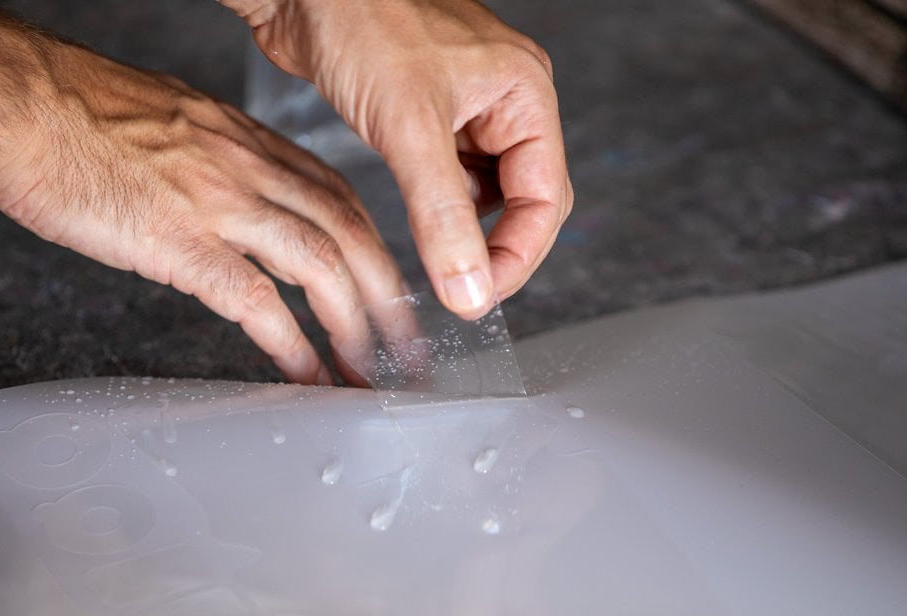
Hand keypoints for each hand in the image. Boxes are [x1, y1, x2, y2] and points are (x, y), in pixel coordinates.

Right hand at [0, 44, 407, 384]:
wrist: (20, 103)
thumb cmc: (78, 115)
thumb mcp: (175, 125)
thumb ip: (218, 165)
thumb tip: (237, 205)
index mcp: (250, 142)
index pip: (338, 198)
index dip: (374, 251)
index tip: (388, 290)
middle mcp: (251, 168)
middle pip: (349, 235)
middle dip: (388, 299)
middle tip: (406, 349)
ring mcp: (221, 203)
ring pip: (320, 268)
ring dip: (354, 328)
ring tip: (368, 374)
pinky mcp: (182, 241)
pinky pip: (256, 302)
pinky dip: (292, 346)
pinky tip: (307, 377)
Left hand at [226, 0, 573, 318]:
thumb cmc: (360, 19)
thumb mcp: (409, 128)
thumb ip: (443, 218)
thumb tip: (470, 292)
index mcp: (525, 93)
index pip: (546, 197)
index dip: (518, 255)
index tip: (479, 298)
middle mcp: (505, 100)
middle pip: (524, 198)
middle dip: (496, 248)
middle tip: (460, 291)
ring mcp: (467, 106)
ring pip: (485, 191)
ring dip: (463, 229)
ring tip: (435, 255)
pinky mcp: (427, 112)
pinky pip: (449, 176)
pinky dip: (437, 206)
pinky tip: (415, 216)